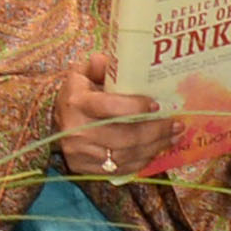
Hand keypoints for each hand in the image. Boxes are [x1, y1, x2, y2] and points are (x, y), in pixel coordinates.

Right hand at [60, 54, 174, 177]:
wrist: (55, 125)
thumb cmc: (76, 97)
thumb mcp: (82, 75)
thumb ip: (98, 67)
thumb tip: (112, 60)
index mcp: (77, 103)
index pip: (110, 107)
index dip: (136, 108)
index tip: (156, 106)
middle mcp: (77, 131)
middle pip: (125, 136)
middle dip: (156, 131)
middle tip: (176, 124)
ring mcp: (81, 154)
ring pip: (127, 155)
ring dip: (155, 146)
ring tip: (173, 137)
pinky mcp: (86, 170)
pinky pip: (122, 169)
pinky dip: (143, 160)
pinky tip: (156, 150)